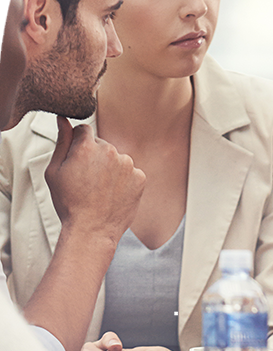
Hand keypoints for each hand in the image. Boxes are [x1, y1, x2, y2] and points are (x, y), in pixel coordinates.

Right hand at [45, 116, 144, 250]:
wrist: (92, 230)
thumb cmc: (68, 202)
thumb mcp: (54, 172)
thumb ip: (62, 142)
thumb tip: (63, 119)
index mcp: (86, 147)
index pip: (84, 130)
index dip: (78, 144)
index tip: (76, 160)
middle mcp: (110, 151)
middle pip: (101, 145)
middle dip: (94, 157)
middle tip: (86, 181)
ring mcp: (128, 164)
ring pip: (117, 159)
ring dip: (109, 169)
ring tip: (99, 190)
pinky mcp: (140, 177)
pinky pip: (130, 173)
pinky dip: (123, 181)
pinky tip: (112, 195)